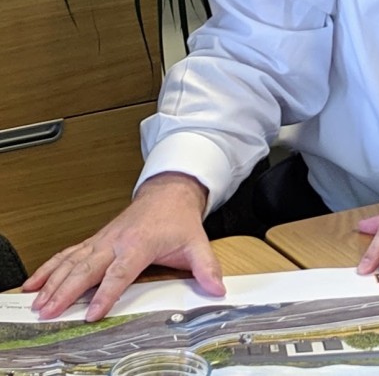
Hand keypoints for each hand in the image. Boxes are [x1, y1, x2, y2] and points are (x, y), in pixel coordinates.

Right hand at [23, 172, 224, 320]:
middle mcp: (117, 240)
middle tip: (49, 312)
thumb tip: (218, 288)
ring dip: (53, 281)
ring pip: (73, 260)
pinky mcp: (96, 239)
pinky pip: (69, 253)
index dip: (107, 293)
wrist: (168, 192)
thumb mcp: (197, 242)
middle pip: (88, 268)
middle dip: (66, 291)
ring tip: (36, 302)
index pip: (120, 272)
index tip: (93, 314)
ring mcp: (103, 239)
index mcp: (140, 243)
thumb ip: (206, 267)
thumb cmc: (179, 219)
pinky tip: (34, 283)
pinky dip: (50, 267)